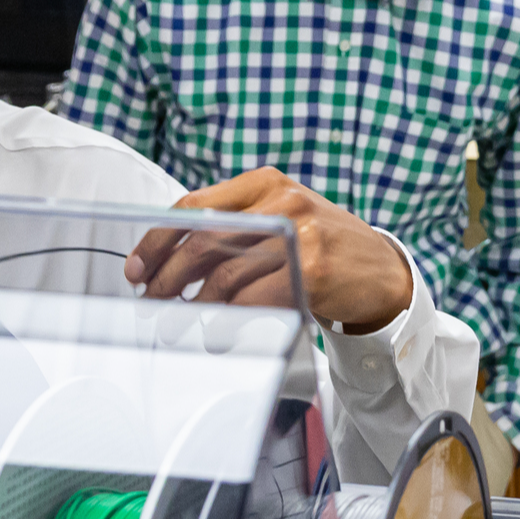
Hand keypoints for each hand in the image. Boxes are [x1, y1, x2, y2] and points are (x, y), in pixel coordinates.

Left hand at [126, 168, 414, 333]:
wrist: (383, 272)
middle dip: (166, 276)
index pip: (194, 205)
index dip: (158, 239)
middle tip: (149, 301)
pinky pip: (254, 299)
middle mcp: (282, 201)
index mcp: (266, 183)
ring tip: (176, 324)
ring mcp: (300, 234)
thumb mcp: (282, 221)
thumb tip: (172, 261)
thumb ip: (235, 228)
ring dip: (191, 305)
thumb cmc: (324, 248)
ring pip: (224, 273)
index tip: (136, 267)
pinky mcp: (312, 270)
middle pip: (203, 239)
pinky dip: (227, 321)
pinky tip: (216, 335)